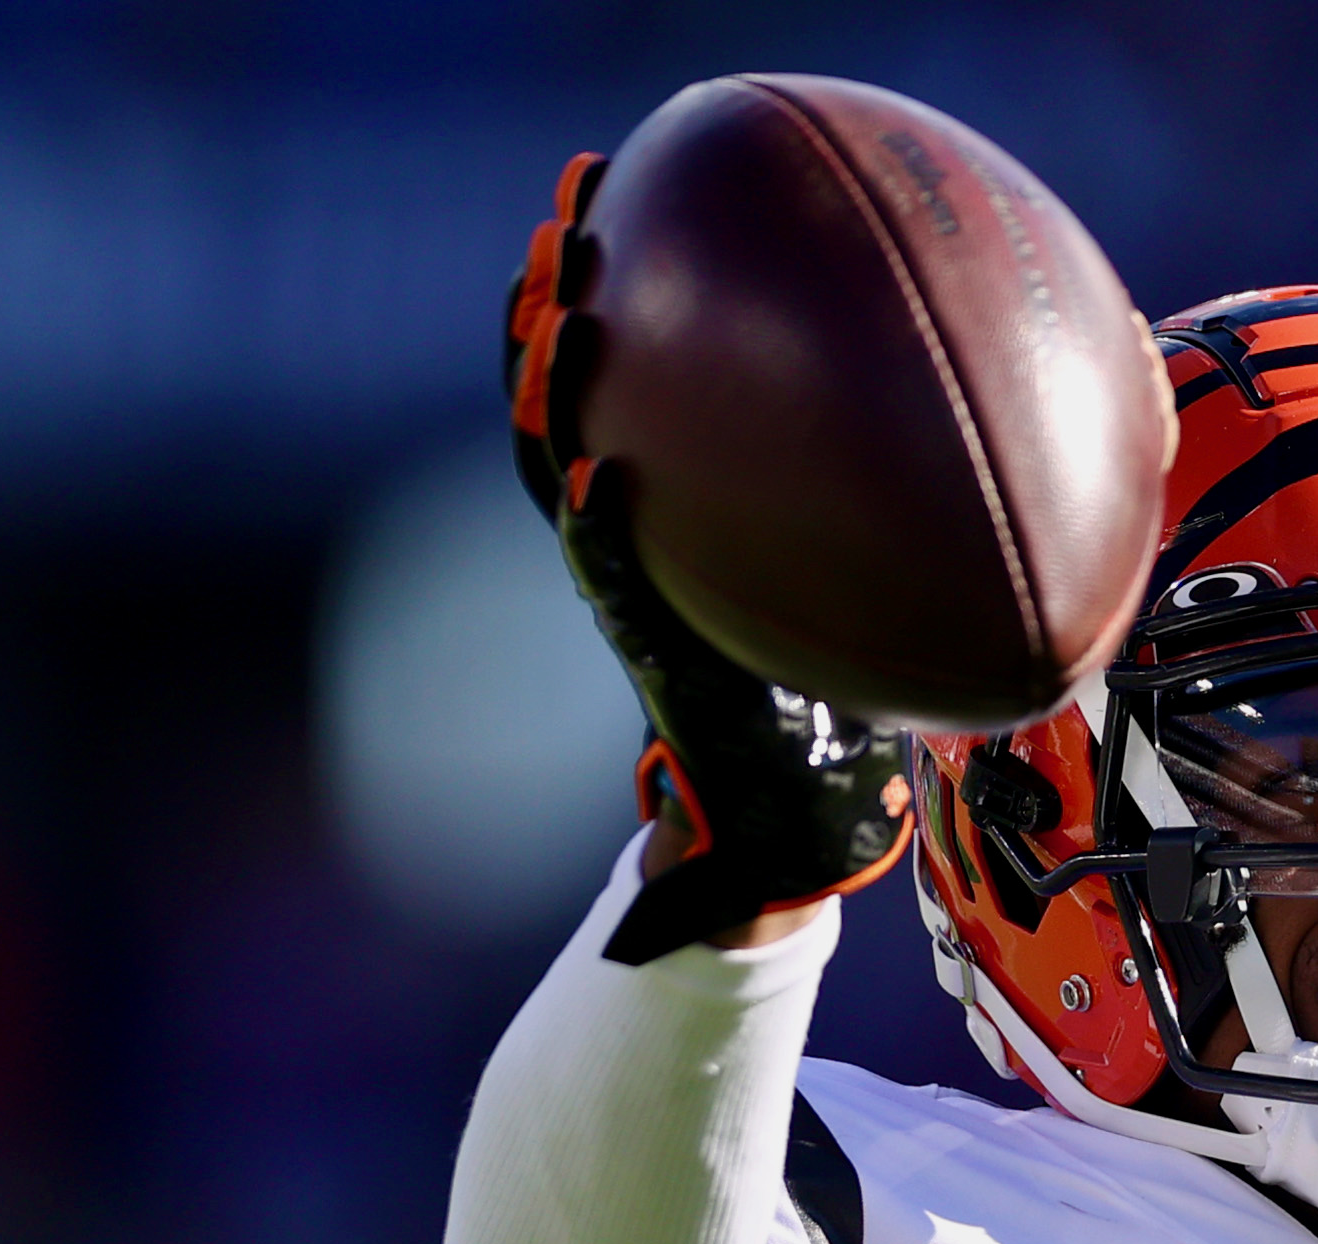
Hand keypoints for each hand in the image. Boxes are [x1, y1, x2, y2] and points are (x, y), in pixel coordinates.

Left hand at [503, 154, 914, 962]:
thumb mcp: (734, 873)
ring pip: (582, 403)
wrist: (752, 797)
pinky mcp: (664, 506)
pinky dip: (627, 319)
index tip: (594, 477)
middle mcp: (627, 573)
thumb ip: (695, 907)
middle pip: (565, 452)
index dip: (596, 526)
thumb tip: (644, 962)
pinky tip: (642, 235)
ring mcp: (638, 529)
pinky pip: (636, 394)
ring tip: (578, 208)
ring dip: (572, 308)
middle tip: (560, 277)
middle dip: (555, 370)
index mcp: (654, 649)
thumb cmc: (762, 829)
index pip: (609, 574)